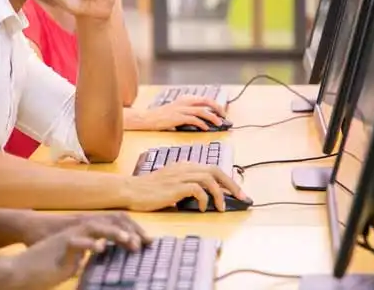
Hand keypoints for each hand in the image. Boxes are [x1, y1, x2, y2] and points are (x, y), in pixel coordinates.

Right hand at [7, 215, 147, 289]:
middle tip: (146, 242)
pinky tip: (100, 249)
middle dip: (129, 230)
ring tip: (130, 242)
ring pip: (96, 227)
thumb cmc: (43, 267)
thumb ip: (81, 259)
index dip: (130, 231)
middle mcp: (79, 231)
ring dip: (114, 233)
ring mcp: (70, 237)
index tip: (147, 242)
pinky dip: (89, 244)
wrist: (20, 268)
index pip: (112, 226)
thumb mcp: (68, 262)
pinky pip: (77, 242)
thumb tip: (90, 263)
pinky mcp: (60, 246)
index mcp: (84, 235)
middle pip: (108, 222)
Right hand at [123, 162, 249, 211]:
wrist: (131, 190)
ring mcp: (180, 175)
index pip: (211, 168)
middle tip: (242, 197)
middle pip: (215, 170)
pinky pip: (198, 190)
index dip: (227, 179)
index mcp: (184, 165)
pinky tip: (202, 208)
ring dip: (220, 194)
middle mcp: (184, 167)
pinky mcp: (176, 186)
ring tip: (222, 207)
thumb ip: (185, 184)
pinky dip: (204, 199)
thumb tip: (205, 195)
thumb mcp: (170, 183)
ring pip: (209, 178)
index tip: (236, 191)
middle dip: (231, 184)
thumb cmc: (148, 190)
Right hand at [136, 95, 225, 130]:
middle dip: (217, 108)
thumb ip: (188, 112)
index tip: (222, 111)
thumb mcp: (176, 110)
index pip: (204, 99)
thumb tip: (202, 120)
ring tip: (219, 123)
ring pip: (201, 111)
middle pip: (206, 101)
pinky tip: (205, 128)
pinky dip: (201, 123)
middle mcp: (184, 102)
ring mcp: (181, 109)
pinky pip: (193, 119)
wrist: (148, 118)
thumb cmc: (161, 116)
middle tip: (224, 116)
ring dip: (212, 117)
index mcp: (185, 99)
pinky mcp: (177, 117)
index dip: (215, 104)